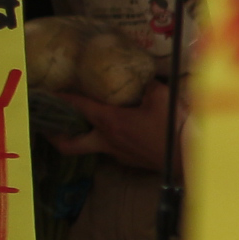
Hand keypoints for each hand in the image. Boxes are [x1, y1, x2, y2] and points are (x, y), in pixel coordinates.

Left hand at [54, 83, 175, 172]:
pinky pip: (112, 148)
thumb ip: (147, 85)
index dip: (61, 97)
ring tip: (85, 121)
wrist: (191, 157)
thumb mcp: (161, 96)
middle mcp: (107, 141)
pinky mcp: (131, 161)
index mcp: (110, 122)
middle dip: (54, 134)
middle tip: (50, 122)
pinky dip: (108, 137)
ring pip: (92, 146)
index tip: (46, 91)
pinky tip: (119, 127)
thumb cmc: (174, 126)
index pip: (78, 107)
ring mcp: (118, 154)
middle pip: (69, 144)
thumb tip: (142, 78)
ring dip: (85, 134)